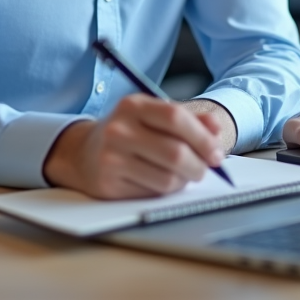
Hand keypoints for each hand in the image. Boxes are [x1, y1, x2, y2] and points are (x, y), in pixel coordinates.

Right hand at [43, 94, 227, 198]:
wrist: (82, 152)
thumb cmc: (128, 132)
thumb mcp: (154, 116)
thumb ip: (188, 119)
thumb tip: (216, 129)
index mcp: (133, 105)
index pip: (175, 118)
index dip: (202, 137)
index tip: (216, 153)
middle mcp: (119, 129)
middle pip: (175, 152)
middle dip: (199, 165)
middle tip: (205, 169)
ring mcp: (111, 157)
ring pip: (167, 178)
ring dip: (183, 180)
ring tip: (180, 174)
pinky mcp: (108, 183)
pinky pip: (152, 193)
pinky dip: (164, 191)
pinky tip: (159, 180)